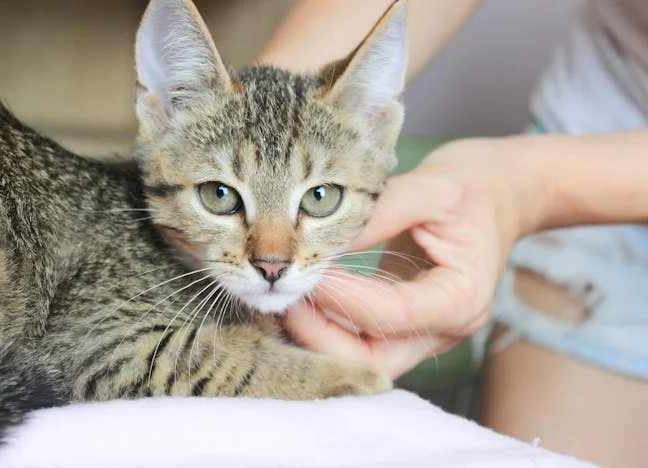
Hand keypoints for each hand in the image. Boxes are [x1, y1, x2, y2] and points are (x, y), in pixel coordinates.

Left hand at [284, 137, 550, 378]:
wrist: (503, 192)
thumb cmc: (473, 187)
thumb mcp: (429, 188)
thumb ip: (375, 214)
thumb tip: (318, 242)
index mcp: (463, 297)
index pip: (391, 314)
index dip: (342, 297)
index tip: (306, 269)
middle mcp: (446, 328)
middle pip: (372, 359)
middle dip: (321, 335)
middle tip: (284, 296)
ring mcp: (426, 332)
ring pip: (361, 359)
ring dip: (318, 336)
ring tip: (284, 298)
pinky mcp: (406, 325)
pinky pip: (360, 341)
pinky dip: (327, 326)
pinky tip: (301, 299)